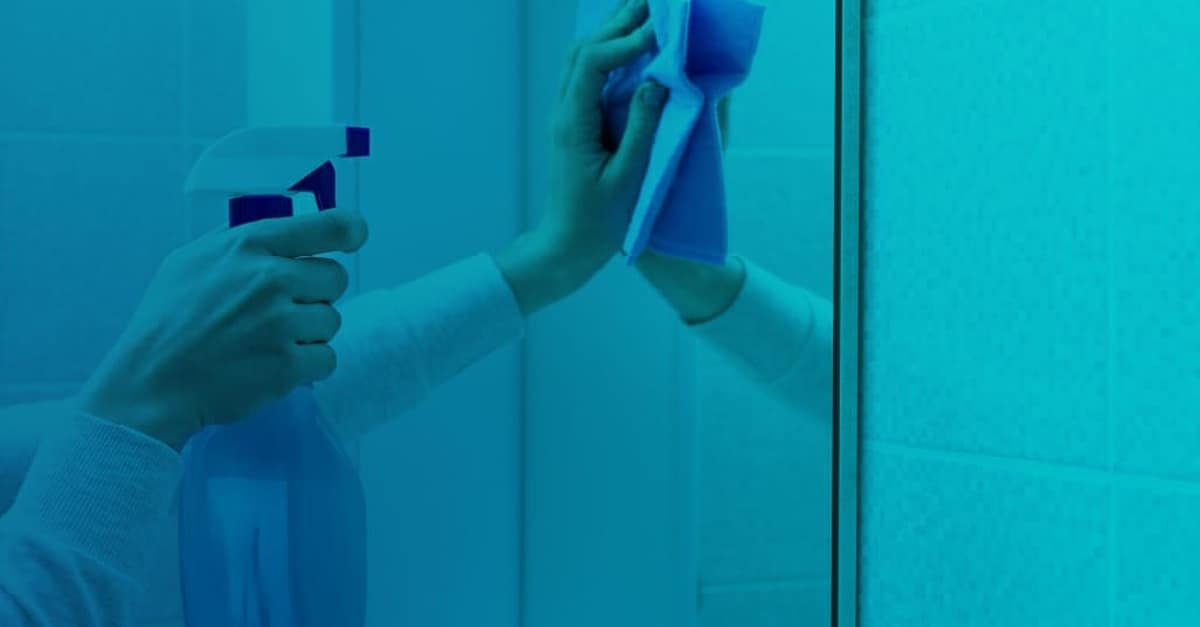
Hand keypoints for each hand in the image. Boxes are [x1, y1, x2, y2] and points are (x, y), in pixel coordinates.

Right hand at [77, 209, 368, 449]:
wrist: (150, 382)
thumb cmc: (167, 321)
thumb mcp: (191, 261)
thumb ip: (241, 243)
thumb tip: (288, 232)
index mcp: (249, 245)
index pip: (328, 226)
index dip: (349, 230)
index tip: (355, 236)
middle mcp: (270, 279)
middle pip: (336, 278)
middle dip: (316, 293)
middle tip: (282, 310)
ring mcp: (280, 323)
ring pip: (332, 321)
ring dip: (309, 333)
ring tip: (267, 341)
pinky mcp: (287, 365)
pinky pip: (327, 359)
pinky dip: (307, 366)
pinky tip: (273, 365)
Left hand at [495, 0, 667, 314]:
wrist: (567, 246)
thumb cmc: (599, 221)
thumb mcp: (628, 178)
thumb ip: (642, 128)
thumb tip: (655, 82)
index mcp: (573, 123)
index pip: (593, 63)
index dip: (625, 43)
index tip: (659, 36)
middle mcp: (564, 113)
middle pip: (584, 51)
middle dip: (618, 24)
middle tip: (654, 4)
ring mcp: (566, 117)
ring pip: (582, 60)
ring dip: (612, 34)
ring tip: (645, 15)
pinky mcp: (575, 124)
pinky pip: (588, 77)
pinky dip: (610, 55)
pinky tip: (632, 50)